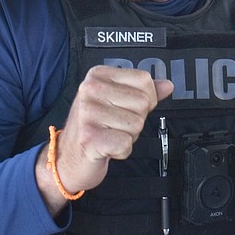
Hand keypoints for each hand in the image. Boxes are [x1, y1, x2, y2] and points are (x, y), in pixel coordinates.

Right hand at [37, 66, 172, 212]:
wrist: (68, 158)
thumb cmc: (95, 128)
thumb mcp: (118, 102)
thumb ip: (144, 92)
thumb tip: (167, 85)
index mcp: (98, 75)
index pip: (144, 80)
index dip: (146, 98)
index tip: (126, 108)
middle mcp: (90, 89)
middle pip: (143, 103)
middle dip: (136, 119)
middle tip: (115, 125)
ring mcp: (87, 113)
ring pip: (137, 124)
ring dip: (128, 136)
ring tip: (109, 135)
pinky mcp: (89, 137)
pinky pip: (126, 143)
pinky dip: (121, 151)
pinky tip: (106, 148)